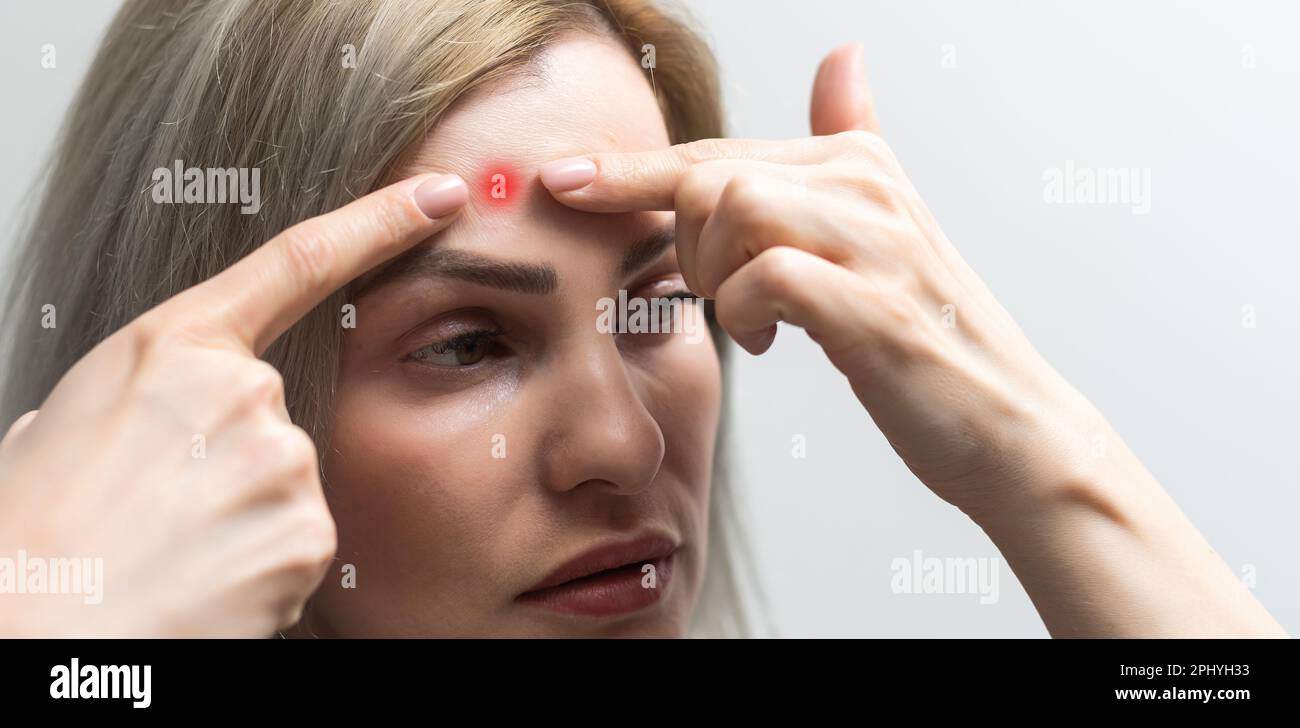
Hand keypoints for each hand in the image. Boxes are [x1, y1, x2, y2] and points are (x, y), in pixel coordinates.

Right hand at [0, 173, 467, 636]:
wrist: (32, 632)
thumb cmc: (31, 534)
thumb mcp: (58, 429)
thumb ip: (133, 401)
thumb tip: (145, 420)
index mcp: (172, 347)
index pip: (300, 260)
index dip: (380, 222)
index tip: (440, 196)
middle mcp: (241, 389)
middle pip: (274, 413)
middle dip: (232, 460)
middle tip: (163, 512)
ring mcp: (282, 458)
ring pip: (288, 484)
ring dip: (244, 519)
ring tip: (174, 554)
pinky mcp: (309, 529)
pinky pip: (300, 543)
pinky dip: (262, 568)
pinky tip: (208, 585)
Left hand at [539, 45, 1085, 513]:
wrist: (1004, 421)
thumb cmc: (924, 332)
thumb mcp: (887, 224)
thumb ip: (856, 139)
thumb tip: (843, 58)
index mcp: (857, 163)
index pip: (718, 151)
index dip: (633, 171)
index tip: (564, 183)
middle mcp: (869, 186)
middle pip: (712, 174)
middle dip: (684, 241)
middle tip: (716, 291)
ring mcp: (875, 244)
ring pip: (734, 208)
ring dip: (714, 273)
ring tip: (748, 314)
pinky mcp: (872, 307)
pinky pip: (765, 277)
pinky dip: (747, 311)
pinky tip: (771, 338)